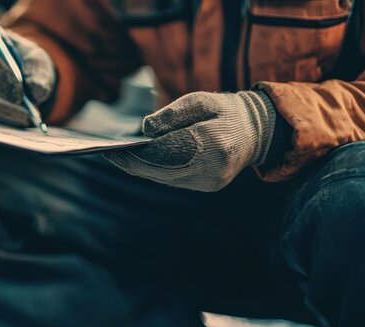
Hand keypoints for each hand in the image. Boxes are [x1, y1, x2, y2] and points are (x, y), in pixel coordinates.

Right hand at [0, 32, 55, 126]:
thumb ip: (38, 71)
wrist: (20, 77)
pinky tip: (14, 123)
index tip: (19, 91)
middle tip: (24, 113)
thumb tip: (37, 90)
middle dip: (2, 100)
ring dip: (1, 113)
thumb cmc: (25, 64)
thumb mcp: (37, 60)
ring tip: (24, 119)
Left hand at [104, 91, 276, 191]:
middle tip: (109, 155)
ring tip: (119, 157)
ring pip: (166, 177)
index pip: (167, 150)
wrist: (255, 132)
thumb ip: (173, 112)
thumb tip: (145, 129)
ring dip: (141, 168)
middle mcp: (213, 167)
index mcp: (215, 142)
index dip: (138, 153)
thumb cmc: (224, 111)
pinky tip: (140, 161)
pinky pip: (173, 179)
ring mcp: (211, 181)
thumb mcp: (201, 100)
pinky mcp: (207, 186)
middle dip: (133, 163)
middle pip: (163, 169)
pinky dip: (155, 170)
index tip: (114, 149)